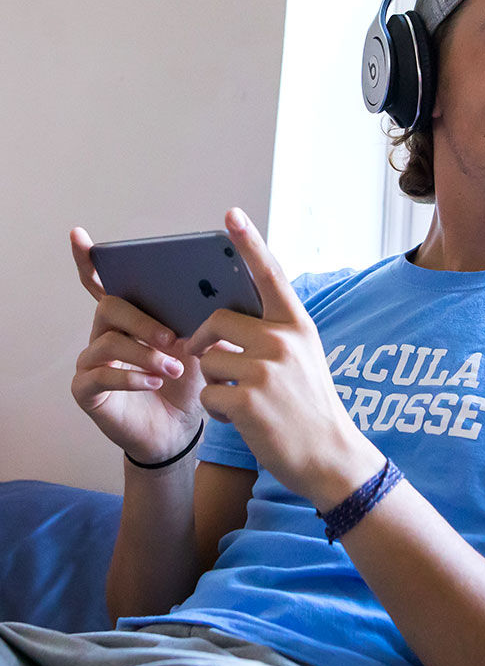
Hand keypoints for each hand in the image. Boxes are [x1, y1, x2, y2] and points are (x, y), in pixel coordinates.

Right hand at [70, 227, 204, 463]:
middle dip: (143, 320)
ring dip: (145, 353)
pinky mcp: (87, 389)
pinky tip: (153, 381)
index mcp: (131, 317)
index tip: (80, 236)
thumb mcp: (201, 348)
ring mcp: (92, 361)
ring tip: (173, 368)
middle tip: (173, 337)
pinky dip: (131, 376)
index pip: (105, 284)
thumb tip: (223, 297)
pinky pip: (100, 374)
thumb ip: (203, 322)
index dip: (90, 260)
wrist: (179, 430)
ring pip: (108, 341)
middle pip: (112, 306)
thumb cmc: (187, 384)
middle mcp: (106, 333)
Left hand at [188, 209, 383, 505]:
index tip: (230, 215)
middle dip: (204, 341)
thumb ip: (272, 334)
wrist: (330, 455)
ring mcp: (266, 370)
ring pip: (207, 361)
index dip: (249, 243)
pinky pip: (207, 394)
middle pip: (217, 321)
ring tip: (238, 399)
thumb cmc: (310, 406)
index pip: (270, 276)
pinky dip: (214, 409)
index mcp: (298, 326)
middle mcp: (283, 341)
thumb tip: (221, 322)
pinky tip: (238, 419)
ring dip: (212, 381)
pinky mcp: (249, 401)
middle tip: (209, 359)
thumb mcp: (302, 359)